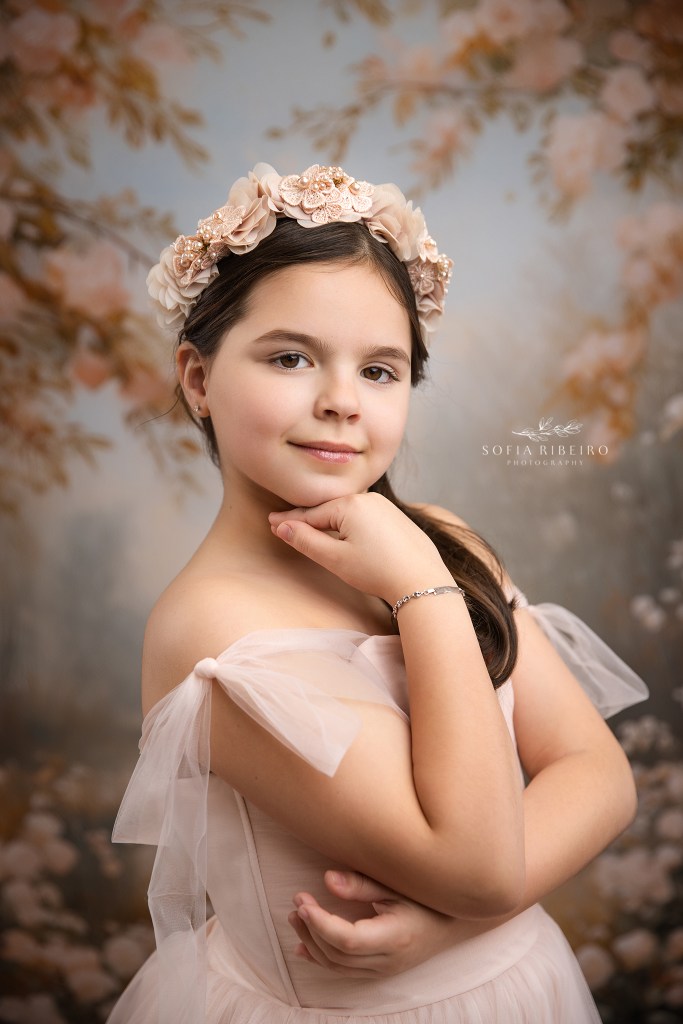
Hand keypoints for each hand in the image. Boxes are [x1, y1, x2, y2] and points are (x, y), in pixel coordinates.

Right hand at [268, 493, 450, 605]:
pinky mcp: (396, 518)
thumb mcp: (335, 558)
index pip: (311, 514)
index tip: (270, 521)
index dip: (289, 521)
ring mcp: (385, 507)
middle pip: (328, 511)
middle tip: (281, 522)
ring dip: (327, 521)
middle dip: (306, 518)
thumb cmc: (378, 571)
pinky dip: (348, 523)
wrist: (422, 581)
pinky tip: (340, 530)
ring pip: (347, 513)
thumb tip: (282, 527)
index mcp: (351, 505)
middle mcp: (368, 498)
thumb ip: (306, 540)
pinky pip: (364, 517)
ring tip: (307, 525)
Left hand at [287, 870, 485, 977]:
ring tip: (296, 916)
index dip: (321, 923)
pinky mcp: (380, 970)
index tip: (303, 901)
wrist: (457, 921)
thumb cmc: (428, 896)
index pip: (349, 940)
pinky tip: (303, 946)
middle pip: (339, 954)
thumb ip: (362, 884)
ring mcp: (385, 969)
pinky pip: (345, 970)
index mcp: (396, 937)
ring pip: (339, 966)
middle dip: (312, 929)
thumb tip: (326, 880)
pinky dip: (322, 958)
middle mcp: (389, 959)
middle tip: (297, 901)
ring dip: (313, 942)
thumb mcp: (399, 884)